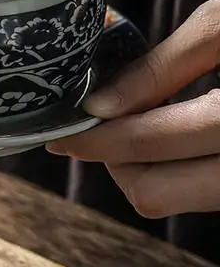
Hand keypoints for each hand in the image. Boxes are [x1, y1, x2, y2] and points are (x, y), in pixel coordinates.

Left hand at [46, 0, 219, 216]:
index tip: (62, 129)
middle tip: (101, 125)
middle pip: (152, 193)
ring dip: (142, 166)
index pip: (148, 144)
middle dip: (115, 159)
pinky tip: (175, 132)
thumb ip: (164, 66)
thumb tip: (100, 105)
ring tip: (141, 121)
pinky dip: (176, 169)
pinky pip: (202, 193)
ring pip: (174, 200)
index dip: (93, 138)